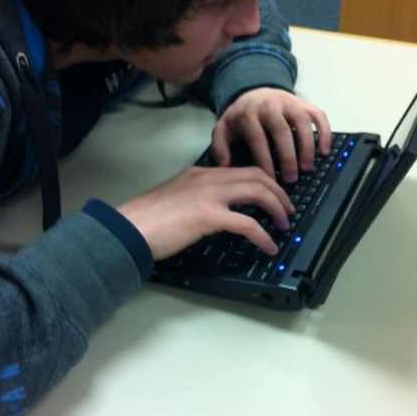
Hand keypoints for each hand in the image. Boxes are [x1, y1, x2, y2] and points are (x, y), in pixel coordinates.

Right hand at [117, 166, 294, 260]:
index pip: (242, 170)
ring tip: (284, 224)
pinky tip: (269, 246)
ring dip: (277, 208)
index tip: (274, 196)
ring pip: (257, 192)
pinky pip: (247, 223)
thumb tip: (216, 213)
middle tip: (287, 210)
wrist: (128, 227)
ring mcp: (208, 195)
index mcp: (200, 173)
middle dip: (278, 192)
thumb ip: (197, 199)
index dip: (264, 182)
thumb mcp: (175, 199)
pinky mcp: (208, 215)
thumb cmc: (146, 220)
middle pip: (257, 176)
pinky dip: (263, 235)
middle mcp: (207, 178)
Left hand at [211, 88, 331, 182]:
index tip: (270, 179)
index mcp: (249, 114)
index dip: (265, 160)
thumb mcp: (223, 129)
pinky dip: (325, 132)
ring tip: (307, 167)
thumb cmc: (241, 117)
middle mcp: (270, 106)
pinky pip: (318, 115)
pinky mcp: (304, 103)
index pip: (258, 138)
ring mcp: (289, 103)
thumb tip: (225, 164)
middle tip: (291, 178)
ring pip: (302, 122)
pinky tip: (325, 151)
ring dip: (307, 146)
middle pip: (282, 131)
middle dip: (288, 156)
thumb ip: (219, 146)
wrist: (254, 91)